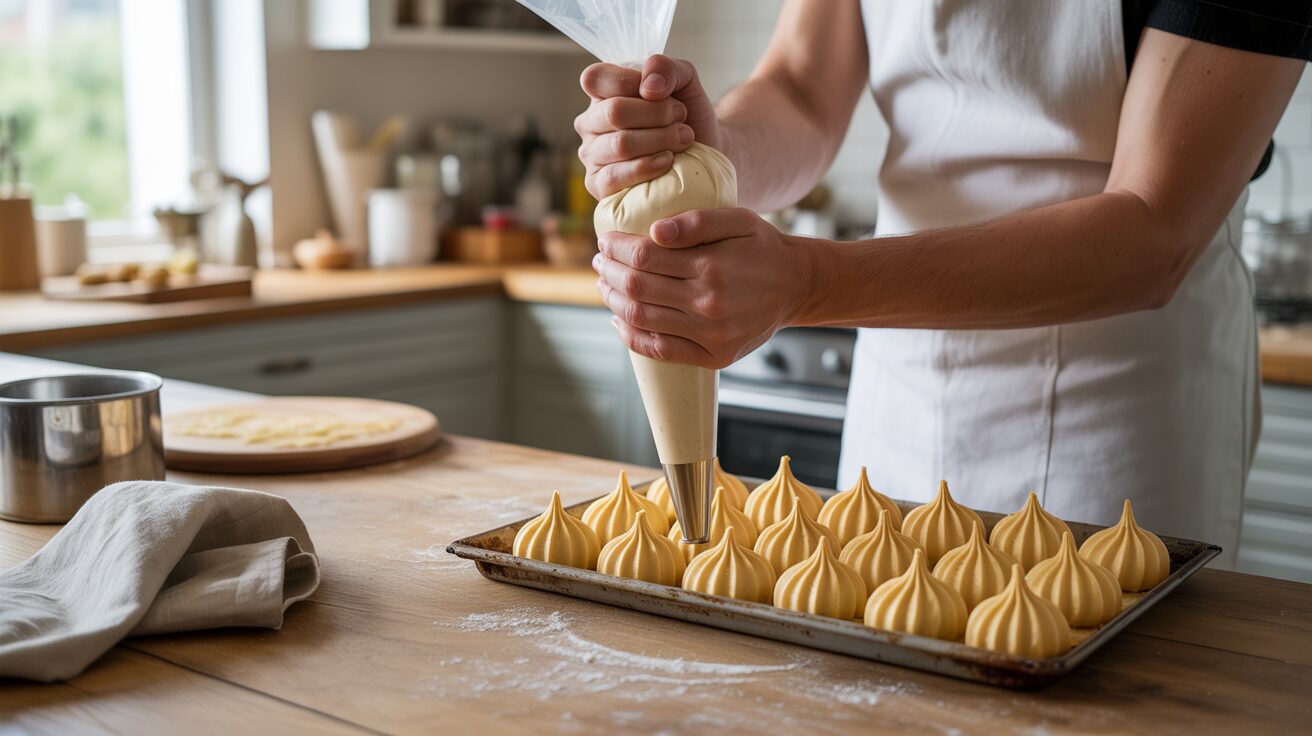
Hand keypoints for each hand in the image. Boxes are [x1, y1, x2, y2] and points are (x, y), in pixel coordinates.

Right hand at [575, 54, 720, 199]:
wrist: (706, 149)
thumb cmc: (687, 113)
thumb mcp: (684, 78)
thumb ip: (666, 68)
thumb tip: (649, 86)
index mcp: (601, 92)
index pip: (597, 79)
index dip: (635, 83)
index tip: (665, 92)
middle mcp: (590, 122)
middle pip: (614, 112)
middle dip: (657, 114)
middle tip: (681, 117)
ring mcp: (592, 155)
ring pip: (620, 144)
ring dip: (660, 140)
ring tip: (683, 139)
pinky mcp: (598, 185)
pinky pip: (613, 177)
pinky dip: (646, 168)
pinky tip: (667, 162)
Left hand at [593, 208, 817, 368]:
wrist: (797, 286)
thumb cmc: (762, 248)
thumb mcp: (738, 220)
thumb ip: (696, 221)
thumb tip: (654, 232)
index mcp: (710, 267)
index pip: (644, 257)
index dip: (617, 248)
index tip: (606, 241)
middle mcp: (708, 304)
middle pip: (637, 288)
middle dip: (609, 272)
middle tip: (599, 262)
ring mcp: (710, 335)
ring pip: (642, 319)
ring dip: (614, 302)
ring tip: (605, 286)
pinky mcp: (715, 356)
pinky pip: (660, 350)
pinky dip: (632, 337)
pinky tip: (619, 321)